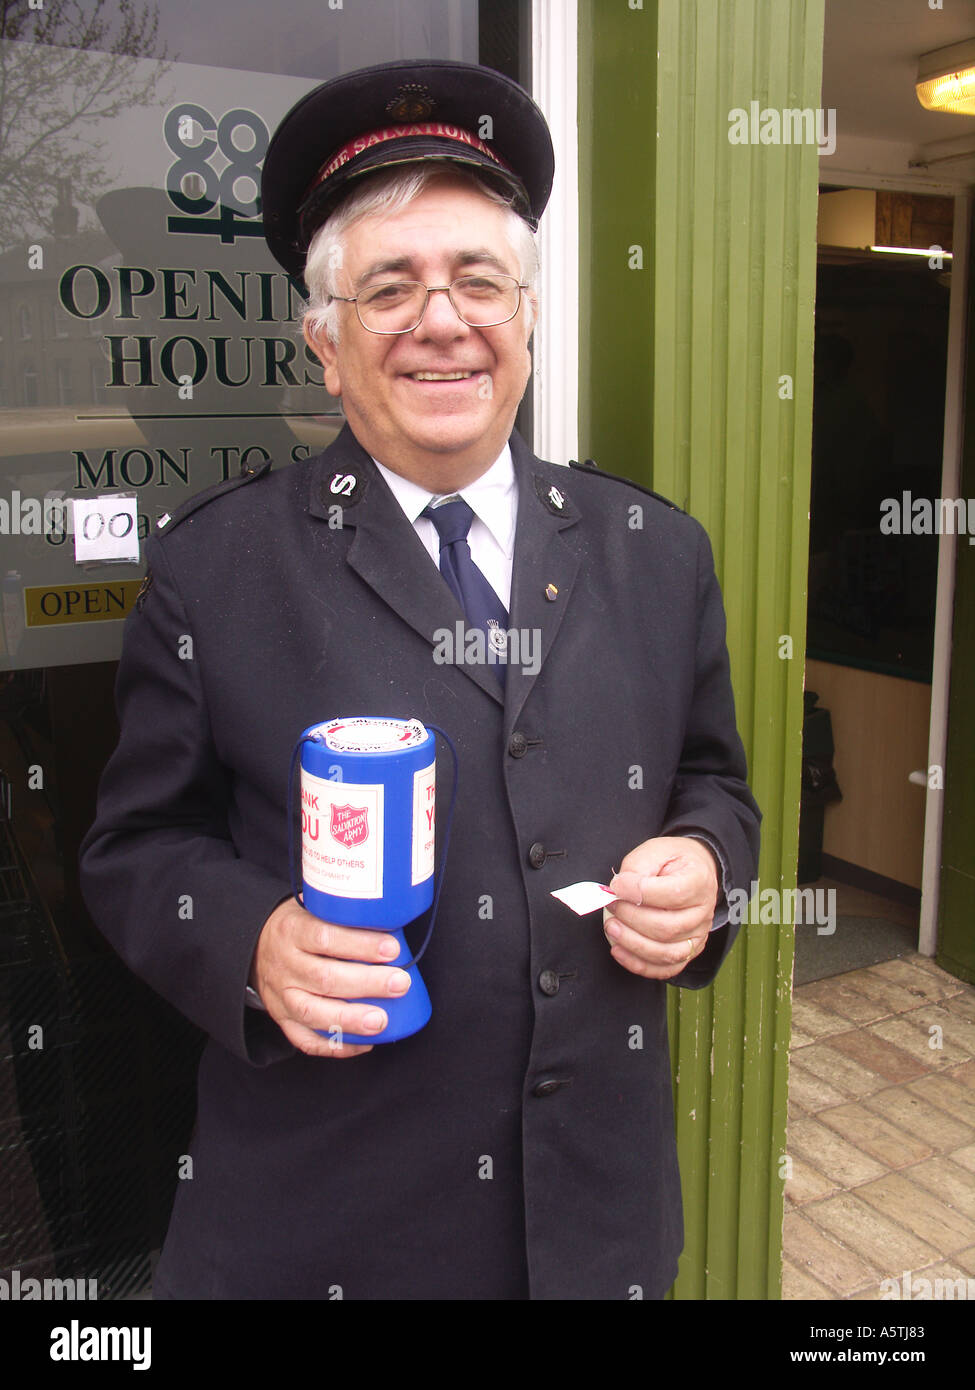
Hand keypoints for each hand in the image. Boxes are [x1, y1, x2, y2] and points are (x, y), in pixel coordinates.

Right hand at [250, 898, 410, 1056]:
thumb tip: (392, 914)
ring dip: (350, 1019)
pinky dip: (335, 1046)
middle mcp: (285, 964)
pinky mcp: (282, 1019)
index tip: (392, 949)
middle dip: (367, 983)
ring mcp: (281, 996)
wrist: (255, 946)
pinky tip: (363, 1044)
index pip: (325, 937)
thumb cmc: (299, 926)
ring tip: (380, 1021)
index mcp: (292, 931)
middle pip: (324, 978)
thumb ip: (343, 913)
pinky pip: (305, 1040)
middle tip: (399, 984)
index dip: (360, 945)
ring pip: (313, 1012)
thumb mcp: (312, 908)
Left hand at [603, 836, 718, 979]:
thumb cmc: (671, 861)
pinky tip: (619, 950)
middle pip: (667, 928)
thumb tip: (619, 890)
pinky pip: (666, 969)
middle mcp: (703, 913)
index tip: (617, 885)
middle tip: (611, 905)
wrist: (692, 871)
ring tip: (611, 927)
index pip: (673, 894)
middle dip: (631, 919)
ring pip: (666, 952)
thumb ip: (637, 868)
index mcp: (699, 882)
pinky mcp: (688, 952)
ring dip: (632, 943)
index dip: (639, 892)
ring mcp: (697, 936)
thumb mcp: (655, 851)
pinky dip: (639, 964)